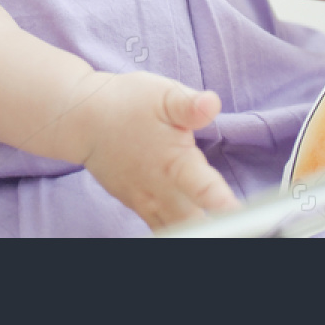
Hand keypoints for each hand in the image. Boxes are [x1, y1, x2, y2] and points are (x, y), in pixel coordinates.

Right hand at [69, 71, 239, 229]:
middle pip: (193, 224)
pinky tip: (195, 225)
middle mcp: (161, 190)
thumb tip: (211, 103)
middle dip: (219, 228)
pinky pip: (163, 228)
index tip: (238, 212)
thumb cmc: (126, 103)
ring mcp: (147, 203)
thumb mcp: (161, 94)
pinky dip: (181, 230)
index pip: (201, 188)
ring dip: (198, 230)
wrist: (83, 120)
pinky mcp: (139, 207)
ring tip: (223, 230)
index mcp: (173, 162)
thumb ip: (188, 104)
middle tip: (241, 227)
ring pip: (178, 231)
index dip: (222, 203)